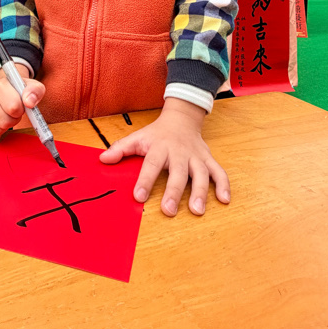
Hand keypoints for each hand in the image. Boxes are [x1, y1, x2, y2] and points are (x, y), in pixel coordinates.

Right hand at [0, 66, 43, 142]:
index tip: (20, 106)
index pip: (13, 107)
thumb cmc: (20, 91)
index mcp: (0, 86)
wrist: (6, 90)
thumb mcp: (32, 87)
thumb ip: (35, 91)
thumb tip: (29, 103)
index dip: (20, 110)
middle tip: (14, 113)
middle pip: (4, 122)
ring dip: (5, 128)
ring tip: (6, 117)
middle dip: (13, 120)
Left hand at [99, 98, 229, 216]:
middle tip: (169, 210)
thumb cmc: (157, 133)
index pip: (151, 164)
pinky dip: (224, 185)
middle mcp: (180, 152)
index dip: (145, 180)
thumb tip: (103, 159)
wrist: (182, 118)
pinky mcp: (208, 159)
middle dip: (174, 191)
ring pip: (201, 174)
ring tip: (197, 210)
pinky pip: (219, 172)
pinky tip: (224, 200)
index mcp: (160, 147)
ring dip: (201, 192)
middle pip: (178, 172)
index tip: (138, 196)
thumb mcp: (138, 137)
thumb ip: (120, 149)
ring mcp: (196, 156)